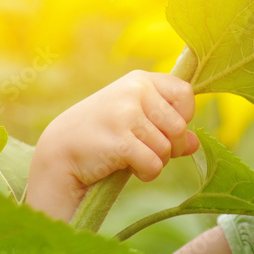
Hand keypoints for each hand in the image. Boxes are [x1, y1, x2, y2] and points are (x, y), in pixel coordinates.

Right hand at [28, 70, 197, 216]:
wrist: (59, 152)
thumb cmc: (102, 134)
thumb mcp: (135, 121)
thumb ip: (167, 127)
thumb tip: (195, 142)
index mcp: (141, 80)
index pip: (185, 93)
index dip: (184, 116)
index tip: (165, 127)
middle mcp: (135, 91)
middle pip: (179, 126)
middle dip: (170, 146)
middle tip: (147, 150)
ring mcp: (126, 114)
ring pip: (167, 148)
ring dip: (155, 161)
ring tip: (132, 157)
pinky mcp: (120, 140)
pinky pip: (154, 164)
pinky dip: (146, 173)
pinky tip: (128, 168)